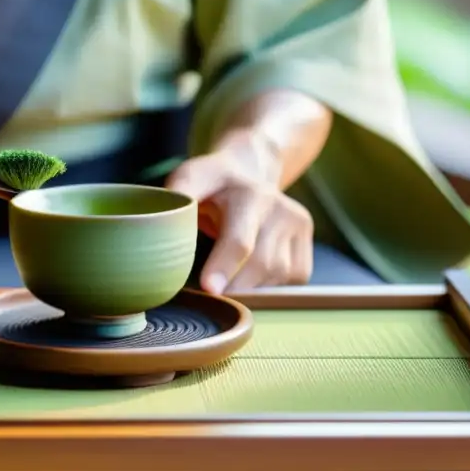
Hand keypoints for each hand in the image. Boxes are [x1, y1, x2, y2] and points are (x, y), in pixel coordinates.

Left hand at [166, 143, 313, 293]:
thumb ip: (181, 192)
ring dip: (248, 288)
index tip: (209, 288)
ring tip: (226, 278)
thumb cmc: (213, 183)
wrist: (250, 176)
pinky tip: (248, 275)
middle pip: (262, 265)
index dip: (224, 267)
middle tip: (208, 295)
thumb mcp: (192, 178)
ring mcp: (299, 230)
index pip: (241, 240)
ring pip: (276, 278)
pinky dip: (266, 288)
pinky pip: (288, 284)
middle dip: (234, 287)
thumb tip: (163, 219)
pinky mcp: (306, 250)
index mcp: (251, 195)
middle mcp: (282, 210)